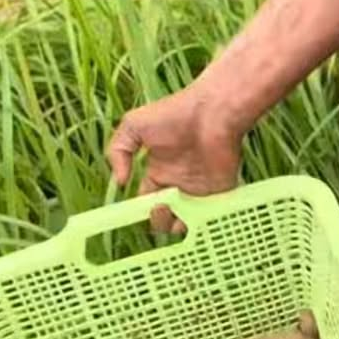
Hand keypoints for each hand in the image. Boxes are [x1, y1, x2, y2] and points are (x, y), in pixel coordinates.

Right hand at [108, 86, 240, 231]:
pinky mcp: (221, 191)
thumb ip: (118, 150)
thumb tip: (119, 181)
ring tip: (176, 216)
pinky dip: (203, 224)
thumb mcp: (133, 125)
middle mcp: (178, 183)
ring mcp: (200, 189)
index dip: (139, 210)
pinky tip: (194, 220)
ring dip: (178, 226)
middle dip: (158, 221)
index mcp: (159, 170)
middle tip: (161, 210)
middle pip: (165, 215)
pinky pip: (211, 215)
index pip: (146, 200)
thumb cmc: (174, 114)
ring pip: (186, 220)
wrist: (213, 112)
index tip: (135, 216)